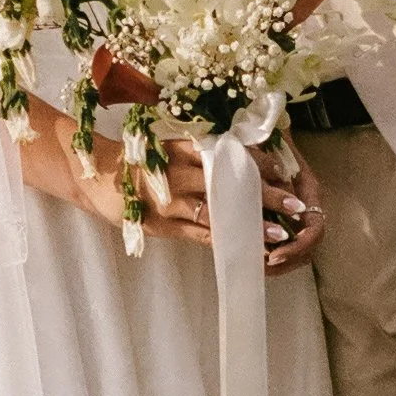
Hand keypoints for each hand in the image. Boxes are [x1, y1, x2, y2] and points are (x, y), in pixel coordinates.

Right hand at [146, 136, 326, 271]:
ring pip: (219, 214)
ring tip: (279, 235)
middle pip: (230, 184)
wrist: (100, 178)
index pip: (230, 153)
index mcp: (185, 148)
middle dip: (265, 196)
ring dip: (250, 225)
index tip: (284, 172)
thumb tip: (249, 159)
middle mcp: (180, 173)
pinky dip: (227, 242)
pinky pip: (202, 236)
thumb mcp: (173, 147)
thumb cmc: (142, 161)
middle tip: (295, 205)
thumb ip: (205, 152)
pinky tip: (248, 248)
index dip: (260, 163)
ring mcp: (172, 202)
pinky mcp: (165, 226)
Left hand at [262, 147, 324, 276]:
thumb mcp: (269, 150)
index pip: (314, 228)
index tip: (274, 253)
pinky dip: (274, 255)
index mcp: (309, 190)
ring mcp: (298, 213)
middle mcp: (307, 204)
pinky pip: (286, 244)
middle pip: (309, 245)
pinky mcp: (284, 217)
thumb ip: (270, 168)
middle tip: (264, 266)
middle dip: (289, 260)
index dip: (297, 245)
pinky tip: (257, 258)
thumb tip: (272, 189)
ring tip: (259, 267)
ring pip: (300, 249)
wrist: (263, 129)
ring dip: (282, 262)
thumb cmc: (267, 138)